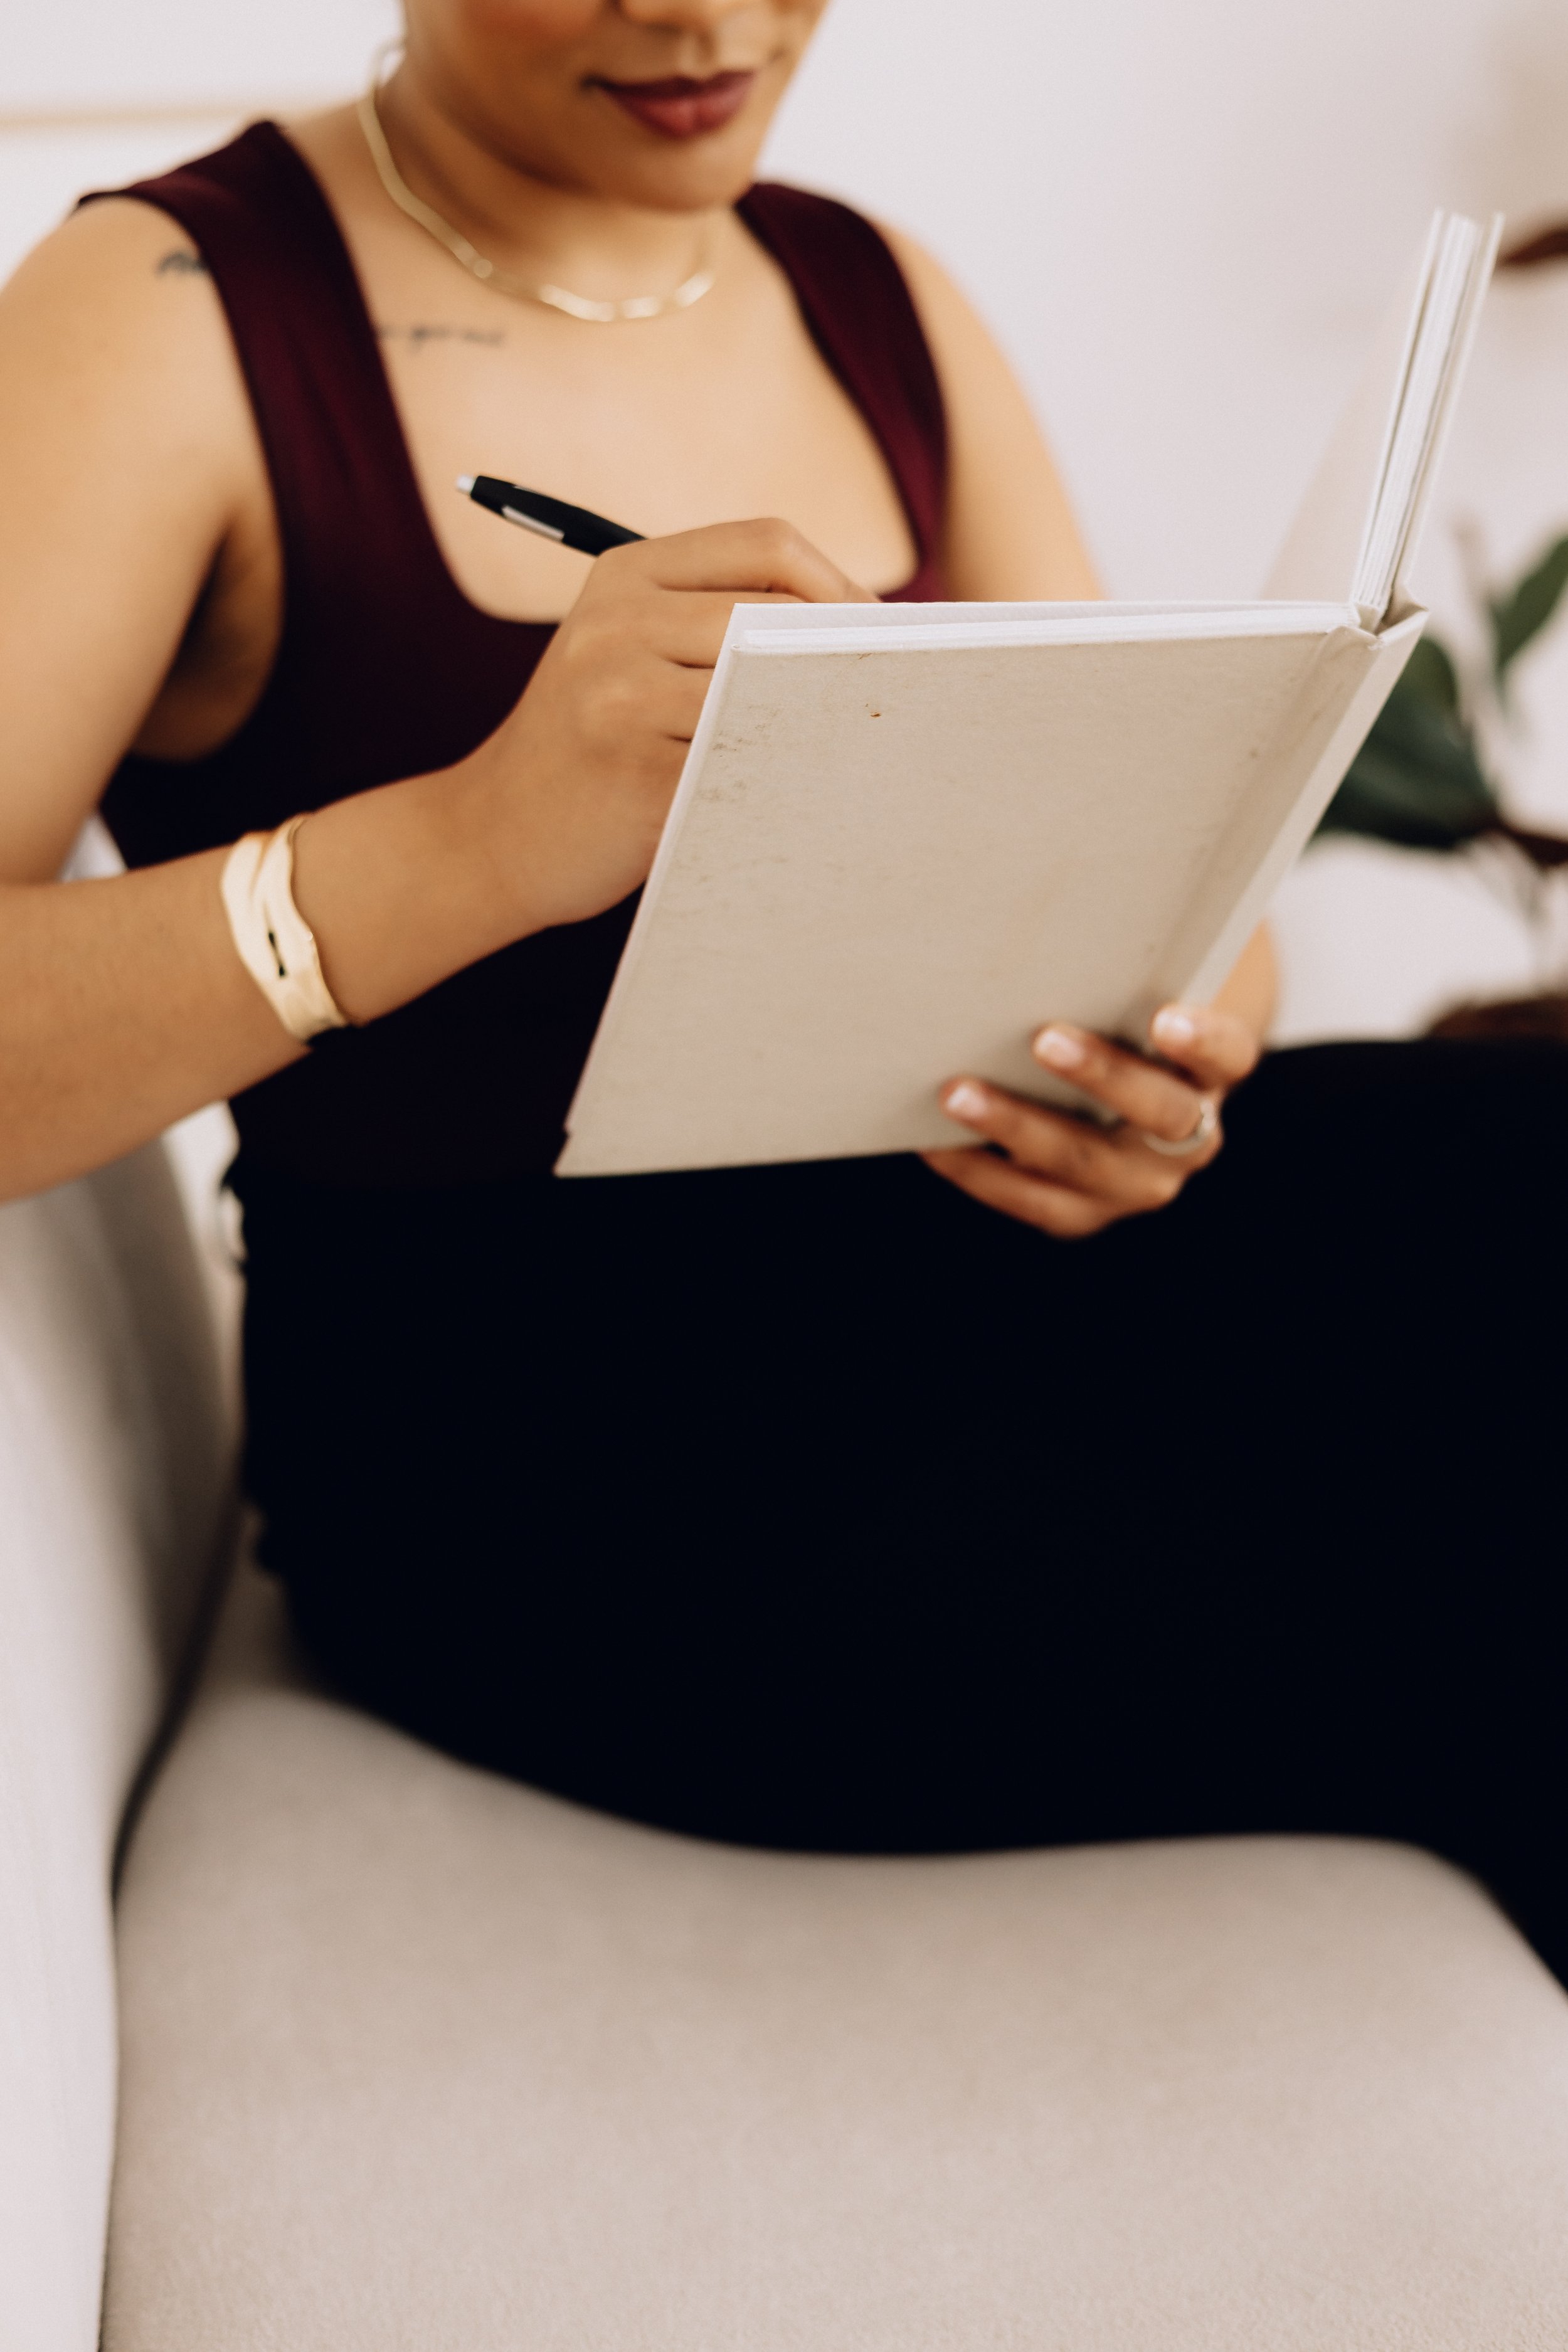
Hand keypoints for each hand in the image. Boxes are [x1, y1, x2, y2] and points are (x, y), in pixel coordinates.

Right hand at [464, 519, 873, 934]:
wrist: (492, 834)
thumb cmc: (588, 747)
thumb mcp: (625, 651)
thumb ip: (715, 623)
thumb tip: (862, 626)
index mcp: (625, 575)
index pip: (766, 542)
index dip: (839, 584)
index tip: (875, 631)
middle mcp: (617, 621)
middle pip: (778, 613)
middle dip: (841, 654)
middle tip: (888, 695)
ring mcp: (621, 695)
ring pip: (771, 687)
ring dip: (821, 718)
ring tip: (851, 744)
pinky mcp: (635, 771)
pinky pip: (746, 761)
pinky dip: (787, 773)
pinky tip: (804, 790)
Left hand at [923, 1002, 1259, 1237]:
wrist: (1115, 1099)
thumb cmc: (1116, 1025)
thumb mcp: (1131, 1000)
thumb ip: (1115, 977)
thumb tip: (1041, 902)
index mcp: (1213, 1075)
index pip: (1227, 1055)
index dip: (1203, 1041)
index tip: (1165, 1019)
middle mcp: (1189, 1139)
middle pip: (1159, 1114)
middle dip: (1099, 1077)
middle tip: (1042, 1039)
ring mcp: (1137, 1184)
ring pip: (1085, 1165)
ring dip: (1016, 1127)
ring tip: (957, 1093)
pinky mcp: (1084, 1213)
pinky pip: (1032, 1201)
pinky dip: (979, 1170)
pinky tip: (933, 1141)